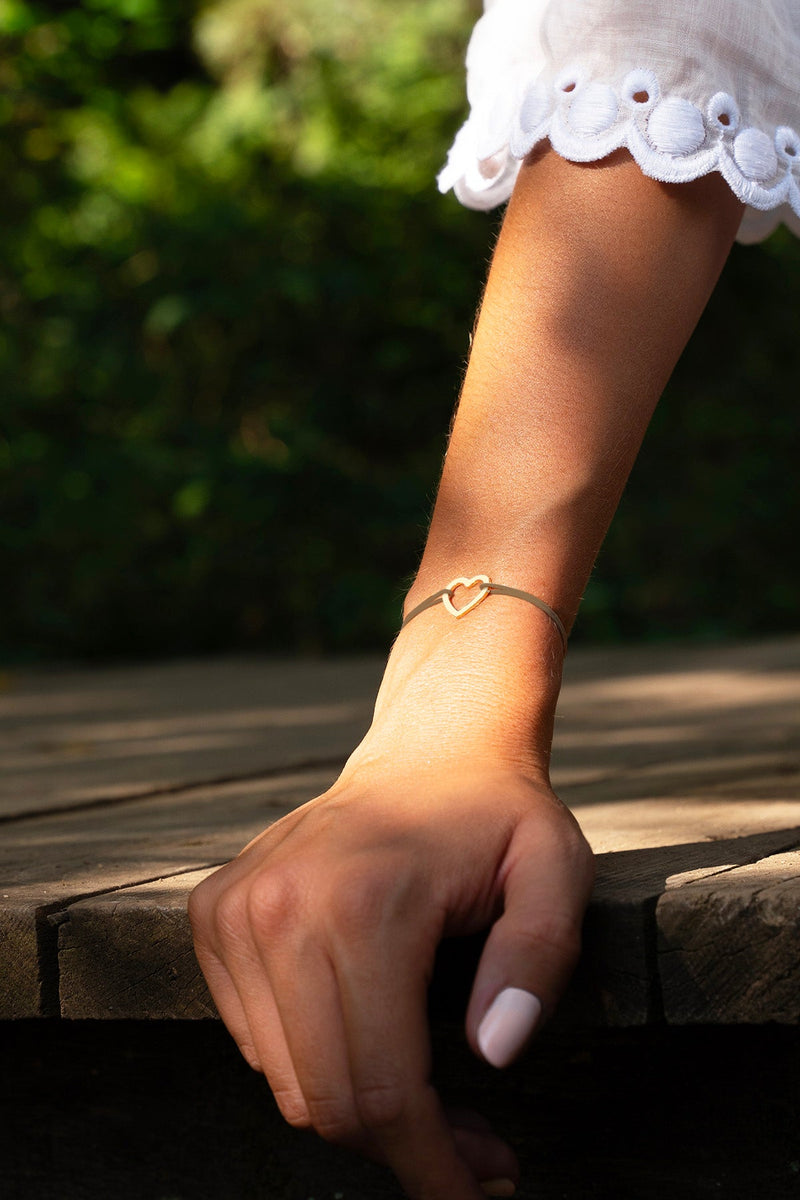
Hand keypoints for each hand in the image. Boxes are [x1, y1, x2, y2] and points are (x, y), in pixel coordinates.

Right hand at [188, 750, 594, 1199]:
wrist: (429, 751)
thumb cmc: (499, 816)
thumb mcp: (556, 869)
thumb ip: (538, 958)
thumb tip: (494, 1053)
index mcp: (362, 904)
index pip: (381, 1091)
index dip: (433, 1166)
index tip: (481, 1187)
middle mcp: (279, 908)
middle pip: (323, 1101)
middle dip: (400, 1152)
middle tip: (473, 1146)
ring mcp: (235, 909)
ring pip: (283, 1080)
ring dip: (355, 1109)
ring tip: (428, 1090)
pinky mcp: (214, 912)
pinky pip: (253, 1039)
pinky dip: (312, 1059)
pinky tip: (369, 1030)